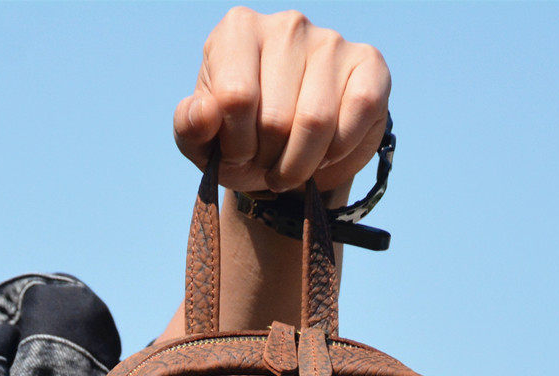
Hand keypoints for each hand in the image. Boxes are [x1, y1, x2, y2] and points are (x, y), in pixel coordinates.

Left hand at [174, 7, 390, 196]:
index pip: (236, 99)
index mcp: (237, 31)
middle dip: (269, 160)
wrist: (288, 150)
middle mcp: (286, 25)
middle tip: (267, 165)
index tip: (237, 155)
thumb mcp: (202, 141)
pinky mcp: (369, 63)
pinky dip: (339, 152)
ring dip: (301, 165)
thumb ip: (189, 126)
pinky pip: (358, 113)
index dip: (236, 145)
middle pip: (276, 118)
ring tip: (291, 167)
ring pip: (316, 123)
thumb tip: (204, 113)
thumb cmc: (241, 140)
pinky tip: (325, 154)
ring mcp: (330, 40)